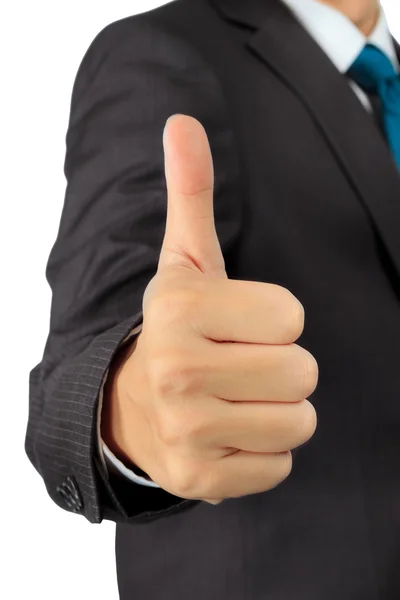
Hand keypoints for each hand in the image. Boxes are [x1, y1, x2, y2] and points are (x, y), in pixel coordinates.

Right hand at [105, 114, 318, 504]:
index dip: (276, 321)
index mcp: (180, 310)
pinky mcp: (200, 480)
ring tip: (235, 400)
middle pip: (302, 372)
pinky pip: (280, 467)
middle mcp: (177, 371)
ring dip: (277, 411)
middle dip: (281, 368)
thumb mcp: (185, 261)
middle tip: (239, 366)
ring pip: (297, 423)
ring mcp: (186, 431)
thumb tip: (181, 122)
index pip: (293, 318)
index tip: (239, 326)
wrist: (130, 405)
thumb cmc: (178, 329)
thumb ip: (191, 192)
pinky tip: (226, 434)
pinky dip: (262, 453)